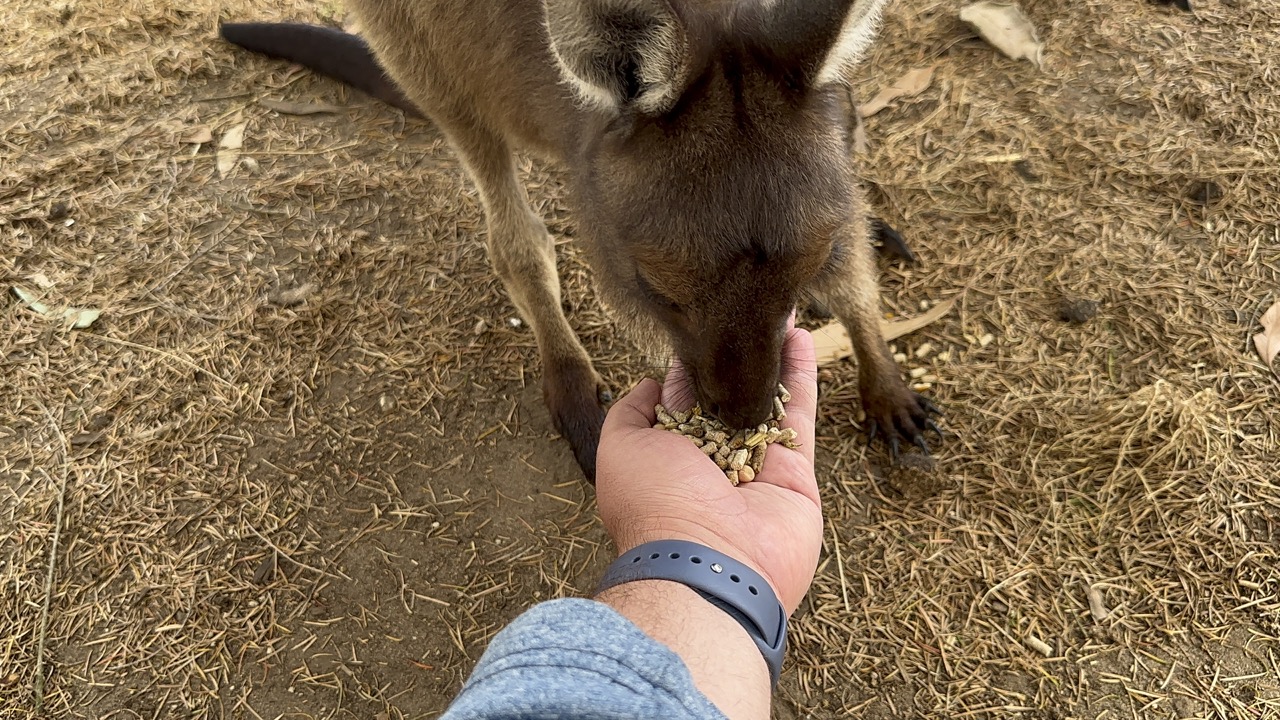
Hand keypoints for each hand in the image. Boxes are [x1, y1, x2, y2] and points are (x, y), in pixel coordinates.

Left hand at [594, 324, 821, 613]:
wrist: (709, 564)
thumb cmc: (654, 506)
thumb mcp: (618, 449)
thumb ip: (630, 414)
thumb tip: (651, 385)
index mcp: (669, 456)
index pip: (682, 398)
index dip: (691, 362)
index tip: (700, 325)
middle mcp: (712, 460)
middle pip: (728, 395)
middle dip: (735, 356)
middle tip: (743, 310)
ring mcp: (756, 464)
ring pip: (767, 397)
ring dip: (772, 354)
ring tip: (776, 309)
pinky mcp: (795, 469)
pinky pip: (799, 413)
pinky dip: (801, 373)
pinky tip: (799, 333)